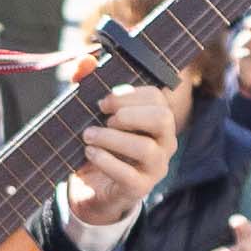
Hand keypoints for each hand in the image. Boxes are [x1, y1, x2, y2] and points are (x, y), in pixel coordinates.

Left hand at [61, 78, 179, 235]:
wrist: (92, 189)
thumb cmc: (99, 144)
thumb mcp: (92, 113)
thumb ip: (87, 83)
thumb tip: (85, 60)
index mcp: (157, 120)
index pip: (157, 98)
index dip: (129, 95)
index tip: (103, 102)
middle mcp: (164, 142)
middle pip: (163, 118)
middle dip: (130, 113)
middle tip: (104, 118)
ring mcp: (155, 168)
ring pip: (146, 148)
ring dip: (112, 138)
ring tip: (89, 135)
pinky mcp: (139, 189)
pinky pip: (129, 175)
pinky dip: (106, 161)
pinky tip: (90, 153)